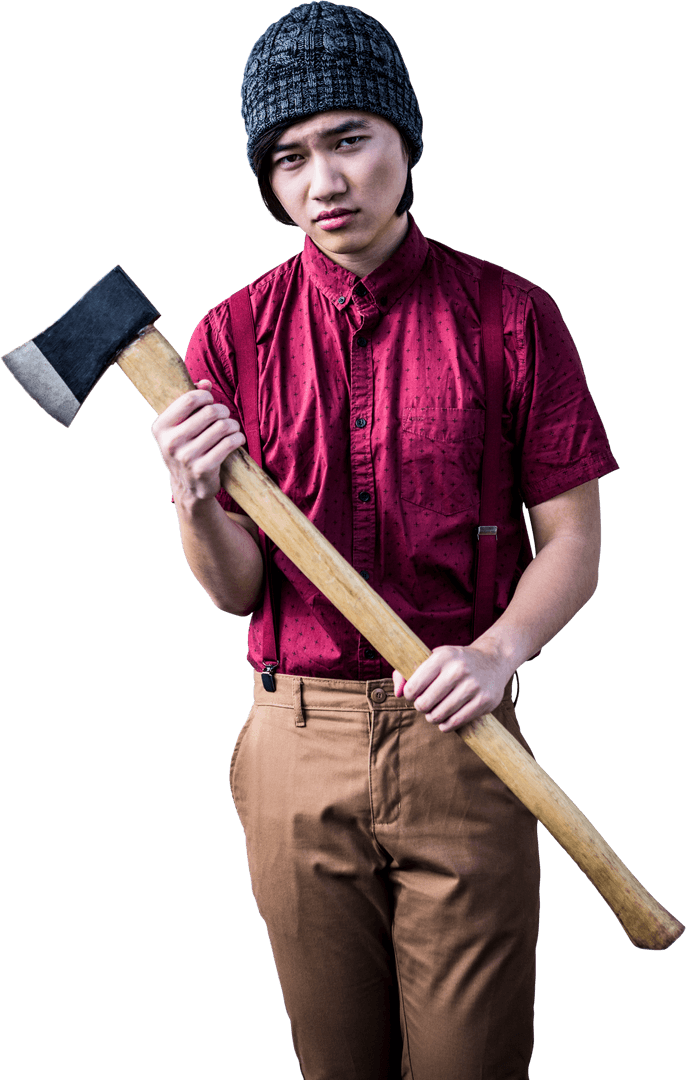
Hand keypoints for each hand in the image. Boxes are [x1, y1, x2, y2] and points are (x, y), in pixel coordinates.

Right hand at [151, 379, 245, 503]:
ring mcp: (186, 457)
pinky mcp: (203, 469)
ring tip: (233, 429)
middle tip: (226, 417)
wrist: (188, 487)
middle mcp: (171, 443)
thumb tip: (205, 383)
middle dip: (223, 411)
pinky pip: (229, 444)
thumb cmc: (186, 449)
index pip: (189, 399)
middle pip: (210, 412)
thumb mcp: (180, 427)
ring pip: (222, 427)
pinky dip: (238, 438)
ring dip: (233, 425)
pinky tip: (238, 439)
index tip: (211, 403)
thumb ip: (190, 402)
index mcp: (160, 428)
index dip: (206, 397)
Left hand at [392, 644, 512, 731]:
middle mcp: (458, 670)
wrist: (493, 660)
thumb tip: (398, 693)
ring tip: (435, 712)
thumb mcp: (432, 658)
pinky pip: (456, 722)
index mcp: (442, 657)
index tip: (414, 695)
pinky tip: (446, 719)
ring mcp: (473, 686)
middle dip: (421, 707)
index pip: (413, 687)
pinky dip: (446, 725)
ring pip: (439, 715)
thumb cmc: (455, 661)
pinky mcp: (484, 701)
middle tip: (425, 704)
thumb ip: (407, 672)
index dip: (410, 695)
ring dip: (433, 718)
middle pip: (425, 703)